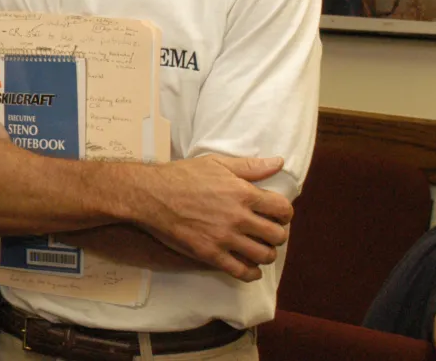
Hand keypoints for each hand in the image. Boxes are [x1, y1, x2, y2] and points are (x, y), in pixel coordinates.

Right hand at [134, 155, 291, 281]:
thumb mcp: (216, 163)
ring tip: (258, 247)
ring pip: (264, 255)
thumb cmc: (182, 176)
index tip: (277, 214)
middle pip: (278, 235)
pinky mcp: (210, 254)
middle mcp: (238, 217)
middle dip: (277, 234)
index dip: (284, 213)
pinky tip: (248, 266)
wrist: (151, 195)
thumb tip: (278, 163)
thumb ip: (250, 166)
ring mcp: (224, 238)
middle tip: (267, 231)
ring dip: (266, 253)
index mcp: (243, 193)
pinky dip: (251, 272)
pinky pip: (242, 271)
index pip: (283, 209)